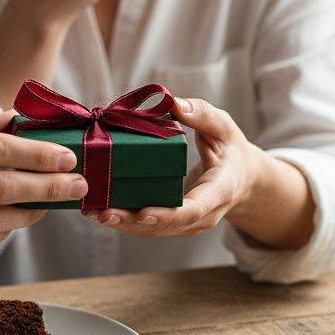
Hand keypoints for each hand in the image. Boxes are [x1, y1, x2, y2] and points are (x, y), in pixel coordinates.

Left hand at [84, 98, 262, 237]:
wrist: (241, 179)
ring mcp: (189, 224)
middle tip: (102, 212)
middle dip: (132, 222)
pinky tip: (99, 211)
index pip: (194, 210)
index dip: (167, 214)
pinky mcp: (175, 224)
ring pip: (153, 231)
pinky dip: (125, 221)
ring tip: (93, 212)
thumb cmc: (230, 149)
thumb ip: (202, 114)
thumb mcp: (223, 127)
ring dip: (122, 224)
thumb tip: (173, 103)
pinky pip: (148, 227)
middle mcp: (204, 215)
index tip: (143, 213)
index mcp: (220, 191)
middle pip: (166, 226)